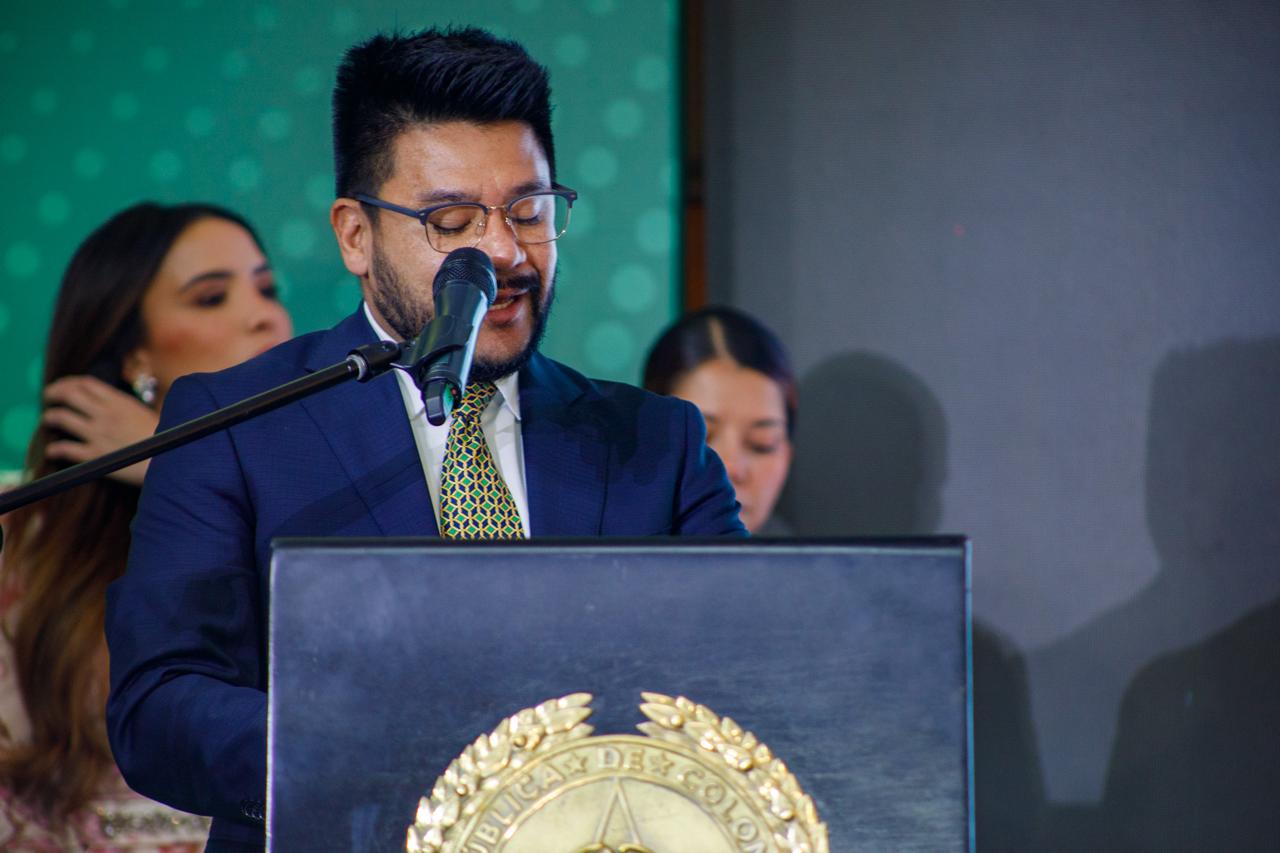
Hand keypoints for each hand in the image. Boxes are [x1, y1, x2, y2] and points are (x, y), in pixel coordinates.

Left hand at [41, 376, 159, 485]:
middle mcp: (104, 414)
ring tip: (49, 419)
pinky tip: (51, 450)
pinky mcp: (95, 456)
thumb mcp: (145, 413)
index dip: (68, 382)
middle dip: (53, 393)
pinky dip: (55, 449)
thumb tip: (113, 404)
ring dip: (50, 417)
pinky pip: (66, 449)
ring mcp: (98, 434)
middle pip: (69, 395)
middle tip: (48, 398)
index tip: (62, 386)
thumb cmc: (165, 437)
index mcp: (119, 402)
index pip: (86, 383)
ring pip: (61, 418)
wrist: (170, 460)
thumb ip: (125, 406)